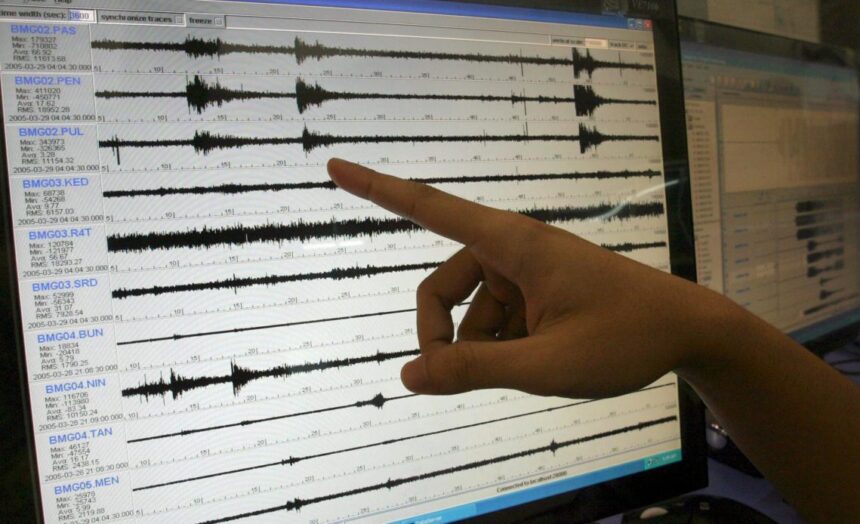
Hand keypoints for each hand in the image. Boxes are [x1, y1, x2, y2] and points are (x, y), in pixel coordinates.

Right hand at [327, 158, 736, 397]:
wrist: (686, 331)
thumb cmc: (625, 339)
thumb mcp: (546, 365)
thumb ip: (475, 371)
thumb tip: (409, 377)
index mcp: (513, 244)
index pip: (432, 208)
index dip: (378, 189)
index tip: (335, 166)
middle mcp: (513, 248)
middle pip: (443, 285)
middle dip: (440, 334)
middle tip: (448, 377)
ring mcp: (526, 270)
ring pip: (470, 309)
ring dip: (476, 346)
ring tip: (519, 371)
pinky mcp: (537, 289)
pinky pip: (495, 316)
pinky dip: (499, 344)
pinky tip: (533, 361)